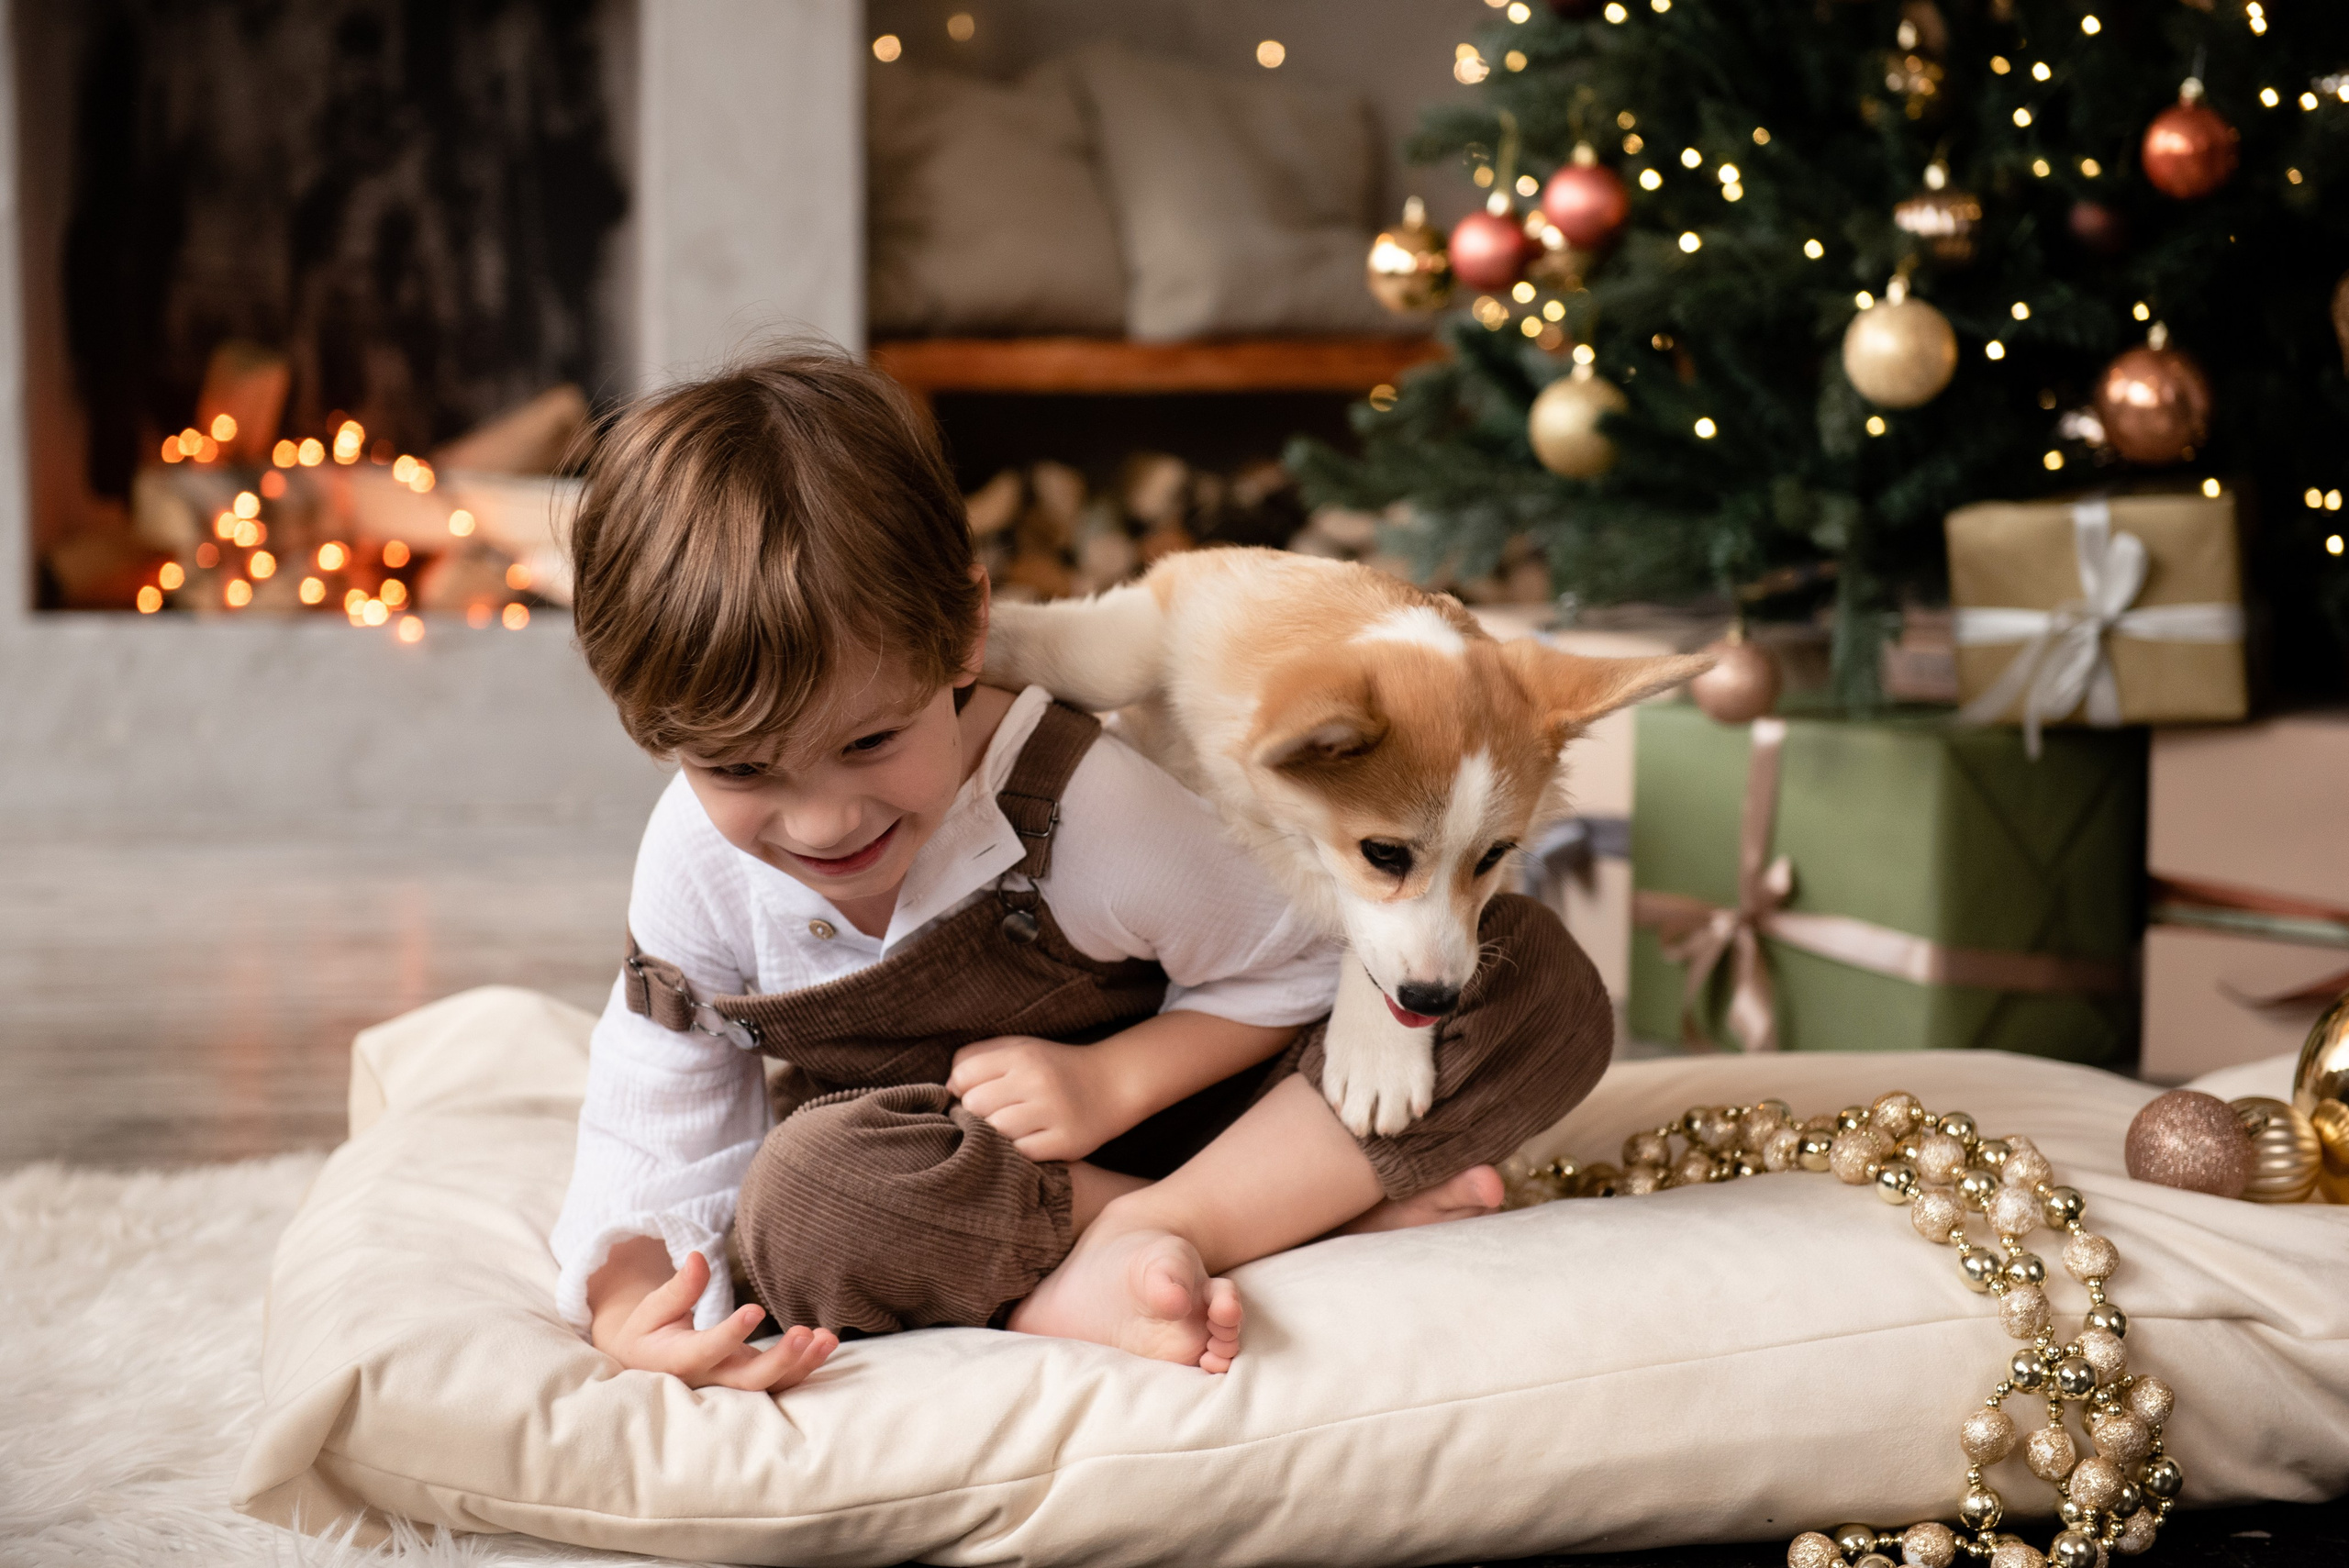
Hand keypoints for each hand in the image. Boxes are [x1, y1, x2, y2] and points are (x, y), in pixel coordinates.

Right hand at [591, 1248, 836, 1392]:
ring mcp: (733, 1383)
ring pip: (771, 1386)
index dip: (730, 1334)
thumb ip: (679, 1288)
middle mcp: (710, 1379)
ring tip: (827, 1338)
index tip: (755, 1309)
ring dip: (803, 1364)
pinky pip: (781, 1382)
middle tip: (804, 1333)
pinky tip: (826, 1342)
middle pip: (748, 1380)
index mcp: (679, 1361)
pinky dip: (806, 1366)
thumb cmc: (650, 1333)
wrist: (647, 1367)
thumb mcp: (653, 1310)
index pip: (707, 1350)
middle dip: (780, 1360)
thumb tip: (698, 1257)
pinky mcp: (750, 1380)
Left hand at [947, 1034, 1130, 1162]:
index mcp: (1022, 1055)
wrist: (1113, 1083)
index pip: (963, 1074)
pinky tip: (1023, 1144)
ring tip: (1003, 1132)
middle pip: (975, 1105)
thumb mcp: (1020, 1048)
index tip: (971, 1095)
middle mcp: (1037, 1080)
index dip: (959, 1089)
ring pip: (995, 1131)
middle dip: (973, 1114)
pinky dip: (1016, 1154)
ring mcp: (1053, 1112)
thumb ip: (979, 1057)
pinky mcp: (1066, 1141)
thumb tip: (948, 1087)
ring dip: (993, 1136)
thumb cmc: (1054, 1068)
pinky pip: (1021, 1154)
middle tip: (987, 1117)